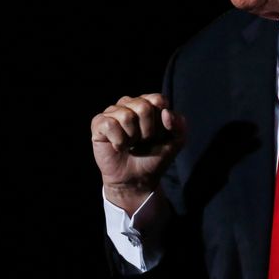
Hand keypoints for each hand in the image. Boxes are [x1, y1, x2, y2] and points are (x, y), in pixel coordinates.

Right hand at [91, 93, 185, 214]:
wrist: (137, 179)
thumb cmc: (154, 157)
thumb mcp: (176, 142)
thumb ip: (179, 125)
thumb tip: (166, 113)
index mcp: (148, 102)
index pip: (158, 99)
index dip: (161, 122)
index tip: (158, 135)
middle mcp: (129, 103)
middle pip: (143, 107)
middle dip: (148, 131)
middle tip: (143, 141)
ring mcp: (113, 112)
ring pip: (126, 116)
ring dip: (132, 137)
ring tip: (131, 144)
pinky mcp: (99, 123)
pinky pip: (110, 125)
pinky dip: (118, 141)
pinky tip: (119, 146)